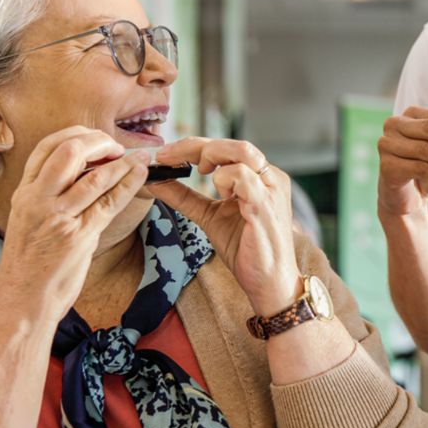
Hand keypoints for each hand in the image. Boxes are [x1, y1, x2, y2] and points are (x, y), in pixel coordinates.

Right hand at [0, 127, 150, 323]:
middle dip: (99, 142)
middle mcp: (36, 199)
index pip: (46, 147)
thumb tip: (86, 176)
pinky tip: (141, 176)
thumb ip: (50, 197)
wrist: (21, 300)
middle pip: (69, 151)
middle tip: (117, 146)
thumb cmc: (30, 265)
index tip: (96, 138)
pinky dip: (129, 186)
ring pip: (94, 177)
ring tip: (139, 157)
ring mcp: (56, 217)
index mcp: (24, 193)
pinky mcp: (77, 236)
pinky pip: (108, 203)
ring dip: (122, 163)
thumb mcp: (29, 221)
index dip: (75, 135)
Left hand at [145, 138, 299, 314]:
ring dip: (211, 159)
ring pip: (241, 151)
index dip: (193, 146)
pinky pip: (243, 177)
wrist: (269, 283)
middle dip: (195, 146)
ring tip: (198, 175)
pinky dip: (223, 179)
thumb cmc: (246, 250)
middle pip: (233, 143)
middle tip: (167, 157)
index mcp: (260, 177)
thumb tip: (156, 180)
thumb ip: (185, 197)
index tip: (164, 154)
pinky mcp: (265, 206)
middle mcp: (270, 177)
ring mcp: (271, 190)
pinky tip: (220, 194)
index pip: (226, 148)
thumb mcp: (210, 217)